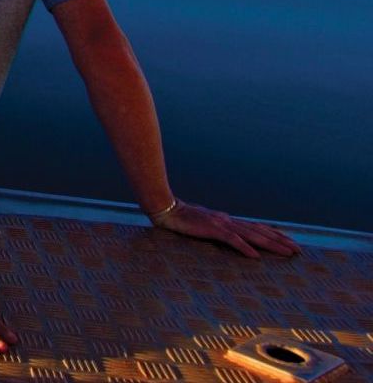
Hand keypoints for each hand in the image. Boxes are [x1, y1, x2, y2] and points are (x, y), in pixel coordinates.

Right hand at [154, 201, 298, 257]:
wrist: (166, 209)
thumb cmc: (181, 220)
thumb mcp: (204, 226)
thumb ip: (217, 231)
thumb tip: (230, 239)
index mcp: (228, 221)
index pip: (257, 228)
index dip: (275, 234)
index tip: (290, 242)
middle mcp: (229, 221)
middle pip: (260, 232)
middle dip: (281, 241)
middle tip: (298, 250)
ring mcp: (221, 224)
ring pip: (252, 236)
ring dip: (271, 245)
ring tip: (287, 252)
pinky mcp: (211, 229)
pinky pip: (232, 240)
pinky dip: (245, 248)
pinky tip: (255, 256)